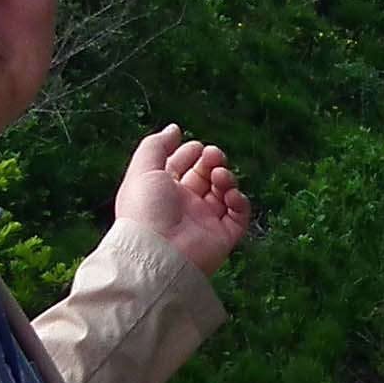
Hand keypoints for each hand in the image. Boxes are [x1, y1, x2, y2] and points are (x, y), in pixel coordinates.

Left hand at [116, 125, 252, 276]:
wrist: (159, 253)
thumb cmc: (146, 210)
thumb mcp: (143, 170)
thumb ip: (156, 145)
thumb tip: (174, 129)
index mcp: (163, 191)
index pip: (181, 167)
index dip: (189, 153)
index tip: (196, 146)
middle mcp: (184, 205)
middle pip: (204, 176)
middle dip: (211, 160)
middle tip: (213, 156)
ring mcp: (204, 221)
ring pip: (223, 192)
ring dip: (225, 177)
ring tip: (219, 174)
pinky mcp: (223, 236)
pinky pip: (239, 215)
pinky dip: (240, 201)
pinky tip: (231, 193)